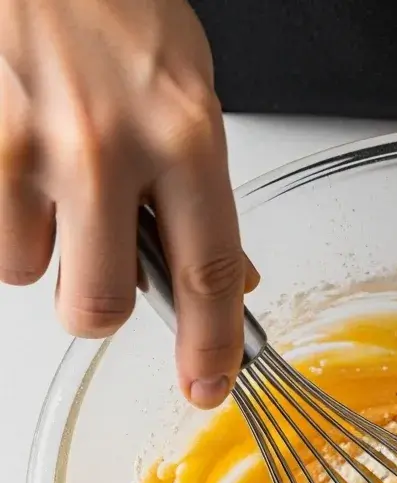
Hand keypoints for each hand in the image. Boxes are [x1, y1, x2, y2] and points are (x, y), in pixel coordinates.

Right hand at [0, 0, 257, 407]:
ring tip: (54, 178)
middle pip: (97, 305)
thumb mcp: (192, 100)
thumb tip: (229, 283)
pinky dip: (4, 212)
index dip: (208, 347)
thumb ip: (205, 198)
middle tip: (100, 274)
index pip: (205, 273)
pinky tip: (21, 158)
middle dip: (97, 310)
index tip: (207, 386)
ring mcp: (27, 144)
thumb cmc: (118, 9)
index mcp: (183, 136)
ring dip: (44, 245)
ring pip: (27, 269)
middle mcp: (105, 146)